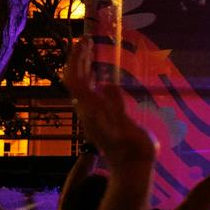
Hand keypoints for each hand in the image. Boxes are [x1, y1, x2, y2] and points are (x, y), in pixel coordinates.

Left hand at [61, 39, 158, 174]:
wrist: (132, 170)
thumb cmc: (134, 150)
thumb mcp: (128, 127)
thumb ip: (116, 106)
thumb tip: (107, 83)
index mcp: (92, 110)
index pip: (76, 79)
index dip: (77, 59)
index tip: (84, 41)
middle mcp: (87, 111)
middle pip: (74, 80)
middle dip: (77, 58)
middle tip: (86, 39)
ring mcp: (91, 114)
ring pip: (79, 86)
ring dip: (83, 66)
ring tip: (91, 51)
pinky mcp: (97, 118)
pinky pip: (88, 92)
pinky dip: (91, 77)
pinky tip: (100, 74)